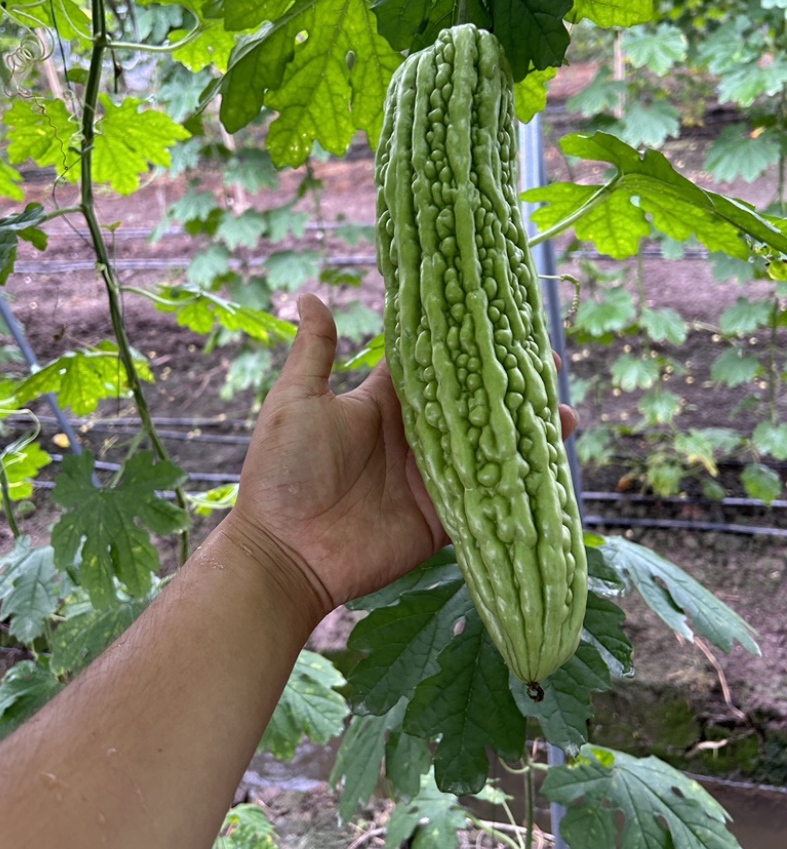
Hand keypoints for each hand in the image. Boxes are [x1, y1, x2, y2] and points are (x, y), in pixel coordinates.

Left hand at [225, 294, 577, 615]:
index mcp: (384, 405)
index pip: (435, 365)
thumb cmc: (281, 472)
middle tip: (552, 364)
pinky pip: (485, 500)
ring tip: (567, 414)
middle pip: (472, 405)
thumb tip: (312, 297)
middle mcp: (414, 437)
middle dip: (510, 386)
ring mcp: (431, 479)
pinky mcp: (441, 520)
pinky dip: (517, 486)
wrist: (282, 552)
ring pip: (488, 450)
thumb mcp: (295, 403)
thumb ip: (316, 353)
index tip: (502, 320)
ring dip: (525, 433)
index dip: (466, 344)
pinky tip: (552, 467)